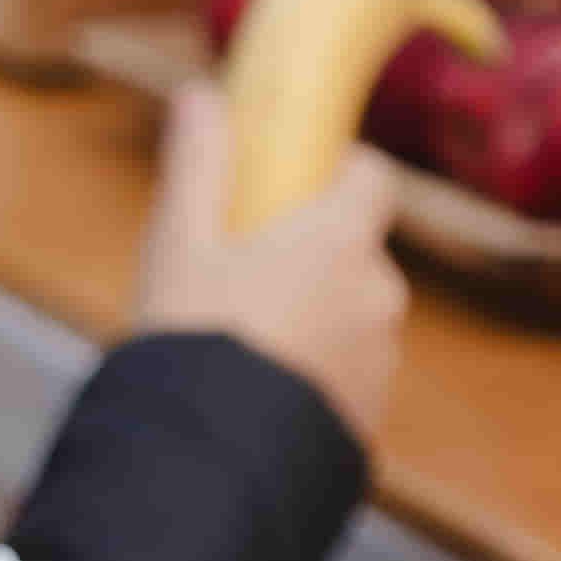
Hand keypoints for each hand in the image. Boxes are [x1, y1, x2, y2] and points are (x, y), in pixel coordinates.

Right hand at [133, 81, 407, 451]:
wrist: (211, 464)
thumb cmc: (193, 340)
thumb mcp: (179, 243)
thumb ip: (198, 165)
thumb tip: (200, 95)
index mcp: (340, 240)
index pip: (375, 176)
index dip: (342, 170)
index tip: (298, 179)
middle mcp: (377, 295)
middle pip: (356, 249)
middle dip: (312, 253)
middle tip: (244, 274)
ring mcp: (381, 360)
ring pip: (353, 315)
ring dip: (316, 316)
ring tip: (244, 345)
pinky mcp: (371, 417)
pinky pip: (348, 373)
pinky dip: (318, 372)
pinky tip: (260, 392)